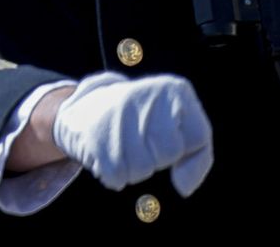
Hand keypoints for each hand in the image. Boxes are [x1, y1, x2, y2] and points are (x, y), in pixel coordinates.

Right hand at [51, 71, 213, 196]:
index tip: (165, 136)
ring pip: (143, 168)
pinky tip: (106, 151)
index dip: (184, 148)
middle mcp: (146, 95)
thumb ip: (198, 154)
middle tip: (139, 138)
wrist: (81, 113)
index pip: (198, 137)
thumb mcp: (176, 124)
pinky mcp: (95, 137)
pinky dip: (112, 173)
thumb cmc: (139, 123)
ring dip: (132, 166)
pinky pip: (117, 177)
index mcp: (173, 89)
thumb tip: (184, 188)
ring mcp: (118, 115)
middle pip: (169, 153)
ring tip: (120, 143)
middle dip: (156, 156)